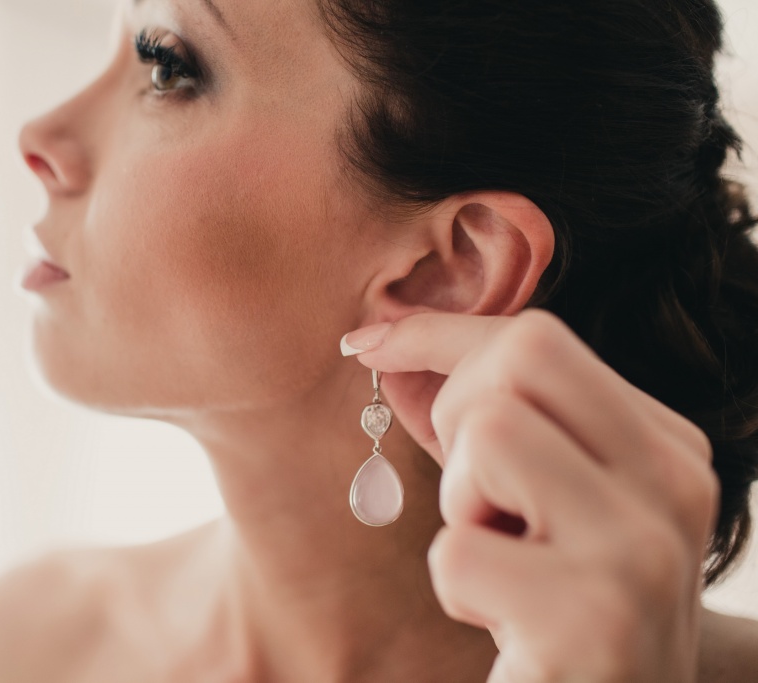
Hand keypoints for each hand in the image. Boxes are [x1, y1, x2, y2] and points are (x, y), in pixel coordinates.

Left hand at [344, 308, 719, 681]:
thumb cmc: (552, 611)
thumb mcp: (531, 501)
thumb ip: (474, 418)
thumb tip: (380, 338)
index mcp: (667, 450)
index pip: (538, 339)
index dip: (439, 337)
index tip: (370, 345)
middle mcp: (675, 488)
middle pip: (519, 360)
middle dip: (458, 416)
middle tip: (478, 500)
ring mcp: (642, 553)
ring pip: (491, 434)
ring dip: (461, 505)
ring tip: (502, 562)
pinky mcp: (592, 623)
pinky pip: (458, 552)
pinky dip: (455, 589)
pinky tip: (506, 626)